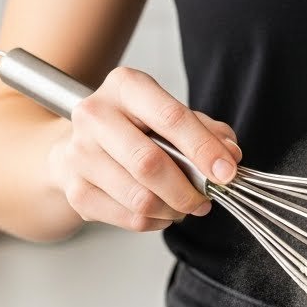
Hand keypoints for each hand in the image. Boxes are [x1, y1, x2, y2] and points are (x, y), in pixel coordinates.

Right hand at [47, 65, 240, 231]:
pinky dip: (155, 221)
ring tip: (183, 205)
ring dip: (173, 209)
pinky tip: (160, 210)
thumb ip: (207, 131)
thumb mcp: (171, 115)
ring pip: (140, 198)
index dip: (204, 149)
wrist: (79, 144)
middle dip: (187, 190)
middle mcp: (95, 115)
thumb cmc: (134, 127)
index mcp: (125, 86)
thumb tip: (230, 155)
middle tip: (205, 199)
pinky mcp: (75, 190)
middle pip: (149, 164)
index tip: (226, 173)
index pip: (170, 117)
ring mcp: (79, 154)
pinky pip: (130, 218)